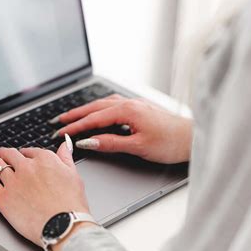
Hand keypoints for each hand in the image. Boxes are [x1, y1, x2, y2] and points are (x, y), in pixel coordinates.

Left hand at [0, 142, 89, 245]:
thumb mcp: (74, 175)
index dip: (24, 153)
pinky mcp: (3, 197)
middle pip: (10, 155)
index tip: (21, 155)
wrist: (63, 225)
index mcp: (44, 160)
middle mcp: (27, 167)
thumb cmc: (71, 204)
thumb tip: (65, 145)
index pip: (30, 151)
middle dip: (3, 152)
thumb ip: (66, 158)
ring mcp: (13, 181)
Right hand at [52, 95, 191, 163]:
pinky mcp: (139, 107)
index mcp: (127, 110)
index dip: (75, 127)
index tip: (60, 133)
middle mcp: (129, 103)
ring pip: (103, 104)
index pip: (93, 119)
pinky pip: (112, 104)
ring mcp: (134, 103)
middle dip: (74, 114)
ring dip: (86, 110)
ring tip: (72, 116)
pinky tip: (97, 112)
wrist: (192, 138)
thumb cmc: (170, 143)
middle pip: (95, 107)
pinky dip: (99, 108)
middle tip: (58, 121)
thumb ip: (110, 143)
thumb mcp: (137, 147)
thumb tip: (88, 142)